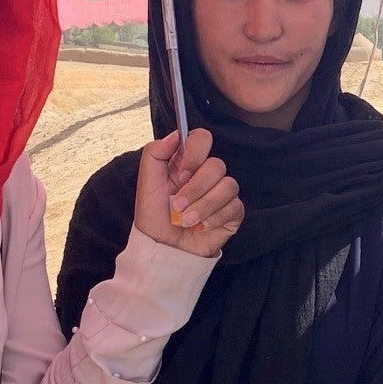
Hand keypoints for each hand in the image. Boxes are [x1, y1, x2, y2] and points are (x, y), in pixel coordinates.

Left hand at [134, 128, 242, 258]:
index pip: (202, 138)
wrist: (163, 249)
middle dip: (195, 189)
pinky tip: (200, 227)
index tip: (181, 174)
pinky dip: (214, 219)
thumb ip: (155, 153)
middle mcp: (207, 174)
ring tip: (185, 221)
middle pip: (217, 165)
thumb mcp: (147, 183)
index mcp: (187, 162)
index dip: (195, 154)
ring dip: (203, 206)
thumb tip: (175, 134)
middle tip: (177, 206)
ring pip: (228, 186)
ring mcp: (222, 193)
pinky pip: (235, 207)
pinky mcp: (233, 212)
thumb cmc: (154, 217)